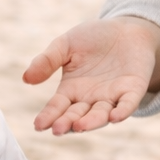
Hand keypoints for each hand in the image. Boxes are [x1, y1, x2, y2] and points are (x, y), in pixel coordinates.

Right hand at [23, 17, 159, 134]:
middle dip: (68, 123)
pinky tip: (115, 117)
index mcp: (71, 90)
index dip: (49, 116)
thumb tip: (26, 79)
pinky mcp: (133, 90)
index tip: (39, 125)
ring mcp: (112, 97)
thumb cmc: (94, 38)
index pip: (58, 107)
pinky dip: (122, 111)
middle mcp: (90, 99)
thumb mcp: (65, 45)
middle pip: (77, 115)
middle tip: (58, 129)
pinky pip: (127, 104)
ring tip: (80, 126)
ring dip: (92, 122)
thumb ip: (47, 61)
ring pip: (101, 114)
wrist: (126, 29)